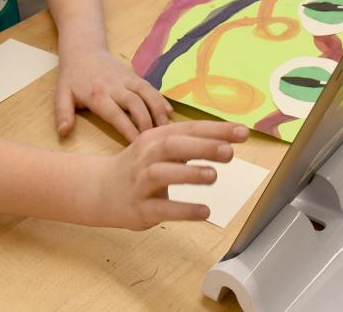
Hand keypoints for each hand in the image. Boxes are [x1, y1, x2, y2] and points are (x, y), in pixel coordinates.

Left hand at [55, 49, 172, 141]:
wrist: (83, 48)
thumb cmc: (72, 75)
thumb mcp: (61, 94)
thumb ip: (63, 114)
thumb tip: (64, 133)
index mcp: (97, 95)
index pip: (115, 114)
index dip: (128, 129)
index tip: (137, 144)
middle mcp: (115, 86)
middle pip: (136, 103)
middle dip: (147, 122)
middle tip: (155, 140)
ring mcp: (127, 79)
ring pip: (147, 93)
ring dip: (158, 110)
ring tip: (166, 128)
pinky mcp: (134, 75)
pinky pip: (150, 87)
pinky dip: (160, 99)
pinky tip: (169, 112)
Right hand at [96, 120, 249, 229]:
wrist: (99, 190)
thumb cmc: (140, 167)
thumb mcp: (160, 148)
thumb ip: (190, 143)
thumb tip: (227, 140)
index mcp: (156, 138)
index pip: (188, 129)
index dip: (216, 130)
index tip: (242, 132)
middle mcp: (147, 156)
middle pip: (173, 145)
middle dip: (202, 146)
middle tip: (229, 152)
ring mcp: (141, 181)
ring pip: (163, 174)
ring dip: (188, 174)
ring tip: (213, 176)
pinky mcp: (140, 207)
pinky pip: (161, 208)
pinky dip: (183, 209)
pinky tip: (204, 211)